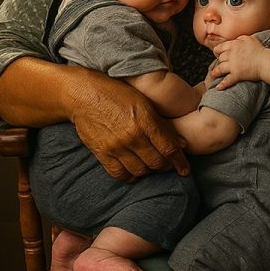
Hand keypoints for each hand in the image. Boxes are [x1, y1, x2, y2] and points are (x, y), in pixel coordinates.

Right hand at [69, 70, 188, 181]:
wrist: (84, 94)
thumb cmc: (117, 94)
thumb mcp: (144, 103)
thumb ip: (163, 125)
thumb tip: (181, 144)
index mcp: (145, 120)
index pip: (169, 148)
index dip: (180, 162)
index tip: (185, 170)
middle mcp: (132, 136)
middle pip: (156, 162)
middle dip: (166, 167)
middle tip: (168, 165)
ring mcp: (116, 146)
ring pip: (141, 171)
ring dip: (149, 171)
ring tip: (152, 166)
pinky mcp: (102, 153)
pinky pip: (120, 174)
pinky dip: (131, 176)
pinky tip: (135, 171)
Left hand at [211, 35, 264, 89]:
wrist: (265, 61)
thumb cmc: (260, 50)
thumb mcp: (250, 38)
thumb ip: (241, 38)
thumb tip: (236, 40)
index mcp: (233, 45)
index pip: (220, 47)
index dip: (217, 51)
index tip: (218, 54)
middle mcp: (231, 55)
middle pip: (220, 58)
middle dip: (218, 61)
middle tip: (219, 63)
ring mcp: (233, 65)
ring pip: (219, 69)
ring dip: (215, 72)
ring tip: (213, 75)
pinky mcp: (236, 75)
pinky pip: (227, 81)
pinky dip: (222, 85)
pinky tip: (218, 88)